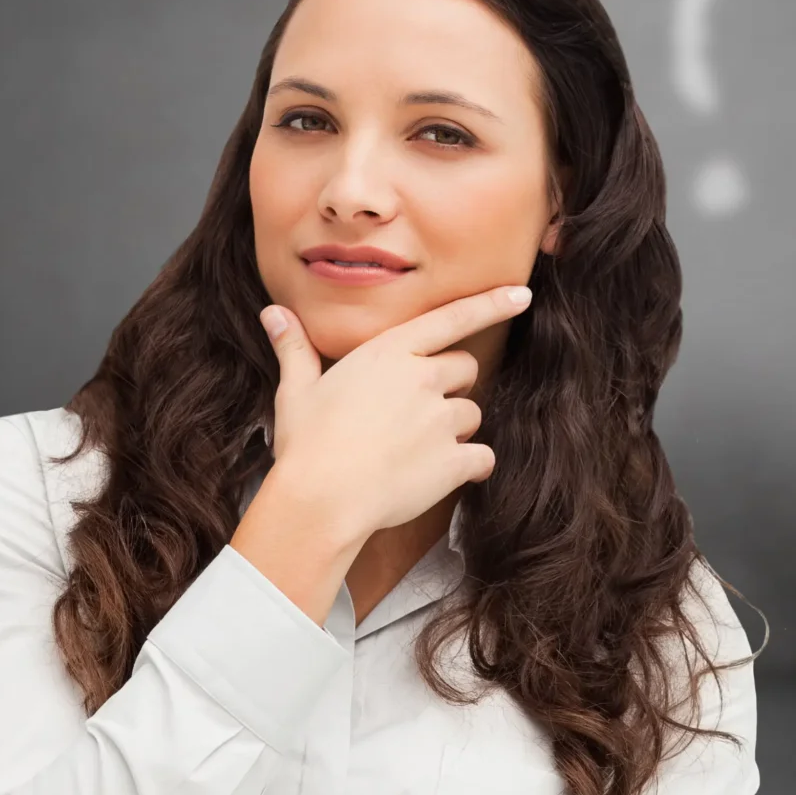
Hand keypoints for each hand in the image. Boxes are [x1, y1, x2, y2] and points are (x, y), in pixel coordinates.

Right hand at [259, 280, 529, 543]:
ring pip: (472, 414)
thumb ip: (295, 348)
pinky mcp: (453, 461)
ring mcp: (441, 420)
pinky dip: (470, 465)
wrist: (322, 500)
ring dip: (454, 427)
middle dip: (451, 385)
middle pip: (466, 368)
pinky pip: (482, 457)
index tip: (522, 294)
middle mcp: (422, 378)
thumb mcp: (296, 390)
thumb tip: (273, 313)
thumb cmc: (305, 442)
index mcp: (388, 352)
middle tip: (417, 409)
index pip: (452, 318)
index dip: (492, 303)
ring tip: (415, 448)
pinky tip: (443, 474)